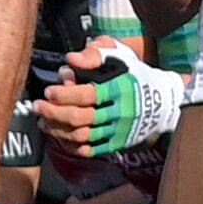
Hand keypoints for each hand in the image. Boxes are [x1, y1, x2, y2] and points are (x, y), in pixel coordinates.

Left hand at [30, 47, 182, 162]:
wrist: (164, 102)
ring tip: (44, 122)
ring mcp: (119, 131)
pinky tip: (61, 136)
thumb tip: (70, 60)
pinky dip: (73, 146)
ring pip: (83, 136)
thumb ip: (94, 53)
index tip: (48, 91)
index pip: (87, 95)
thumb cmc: (136, 74)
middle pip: (81, 118)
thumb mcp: (120, 55)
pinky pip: (92, 150)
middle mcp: (120, 112)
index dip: (64, 94)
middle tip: (38, 106)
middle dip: (54, 113)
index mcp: (120, 89)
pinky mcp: (118, 143)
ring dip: (58, 131)